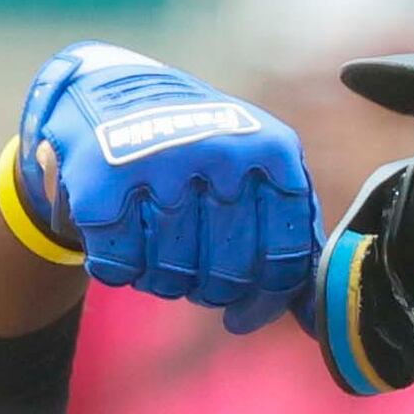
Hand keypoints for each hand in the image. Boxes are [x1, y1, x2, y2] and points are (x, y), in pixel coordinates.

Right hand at [5, 43, 315, 326]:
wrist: (108, 93)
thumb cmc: (196, 152)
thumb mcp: (257, 172)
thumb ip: (290, 236)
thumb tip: (311, 319)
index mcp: (270, 148)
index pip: (286, 253)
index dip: (268, 298)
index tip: (246, 310)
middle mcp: (219, 150)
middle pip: (228, 275)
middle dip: (212, 290)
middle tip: (196, 270)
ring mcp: (159, 162)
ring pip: (172, 277)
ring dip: (164, 280)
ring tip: (159, 246)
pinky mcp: (102, 179)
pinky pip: (120, 266)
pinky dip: (120, 267)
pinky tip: (125, 237)